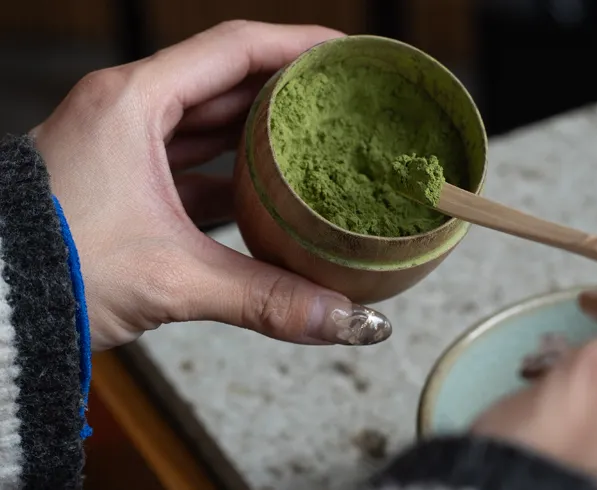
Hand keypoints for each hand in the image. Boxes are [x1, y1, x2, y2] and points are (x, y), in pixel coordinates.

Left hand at [32, 21, 391, 349]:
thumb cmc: (50, 271)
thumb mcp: (171, 279)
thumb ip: (267, 297)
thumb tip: (345, 318)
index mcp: (132, 103)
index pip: (233, 48)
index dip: (297, 44)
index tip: (344, 54)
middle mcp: (125, 112)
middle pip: (225, 80)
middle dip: (287, 88)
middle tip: (341, 99)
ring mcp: (119, 146)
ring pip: (207, 123)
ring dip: (260, 131)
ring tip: (316, 141)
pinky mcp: (119, 182)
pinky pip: (189, 163)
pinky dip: (230, 174)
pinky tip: (266, 194)